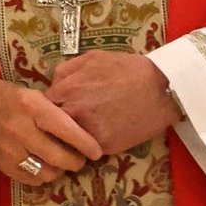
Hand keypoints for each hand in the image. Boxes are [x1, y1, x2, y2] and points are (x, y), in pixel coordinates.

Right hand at [0, 72, 102, 185]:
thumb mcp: (27, 92)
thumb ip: (49, 109)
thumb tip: (78, 125)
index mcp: (31, 105)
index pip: (66, 129)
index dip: (85, 143)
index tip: (98, 151)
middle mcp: (22, 129)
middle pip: (60, 157)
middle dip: (76, 161)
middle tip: (81, 158)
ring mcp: (11, 150)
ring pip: (48, 172)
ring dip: (60, 170)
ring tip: (62, 163)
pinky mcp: (2, 165)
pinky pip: (32, 180)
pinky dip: (43, 177)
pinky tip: (44, 167)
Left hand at [46, 50, 180, 155]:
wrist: (161, 88)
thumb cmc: (126, 69)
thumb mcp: (93, 58)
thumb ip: (66, 70)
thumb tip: (52, 84)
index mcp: (68, 88)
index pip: (43, 105)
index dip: (48, 107)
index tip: (55, 108)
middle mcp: (75, 112)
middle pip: (51, 125)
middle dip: (55, 124)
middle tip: (65, 121)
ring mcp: (90, 131)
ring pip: (69, 140)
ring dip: (71, 136)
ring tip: (84, 128)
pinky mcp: (106, 146)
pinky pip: (89, 148)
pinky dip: (90, 143)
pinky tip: (101, 133)